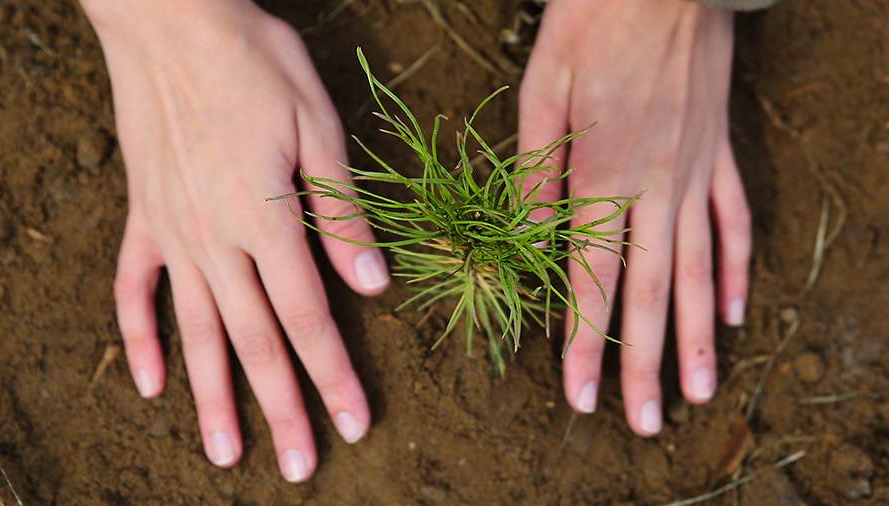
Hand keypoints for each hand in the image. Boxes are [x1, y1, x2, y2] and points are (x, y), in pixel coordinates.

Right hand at [82, 0, 389, 479]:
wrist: (172, 21)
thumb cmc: (253, 63)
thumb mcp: (317, 126)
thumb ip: (343, 213)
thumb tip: (373, 284)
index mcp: (267, 222)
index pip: (310, 320)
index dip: (334, 377)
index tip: (353, 424)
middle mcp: (216, 242)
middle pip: (255, 343)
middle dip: (282, 410)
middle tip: (297, 468)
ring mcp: (172, 234)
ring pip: (194, 334)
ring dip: (212, 398)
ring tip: (225, 454)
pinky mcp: (142, 217)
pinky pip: (133, 290)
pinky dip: (139, 338)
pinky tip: (148, 382)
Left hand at [518, 0, 750, 434]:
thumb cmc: (591, 23)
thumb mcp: (541, 93)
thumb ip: (535, 175)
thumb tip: (523, 240)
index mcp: (600, 174)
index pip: (590, 278)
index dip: (584, 343)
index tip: (582, 396)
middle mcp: (654, 185)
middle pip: (649, 291)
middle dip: (643, 363)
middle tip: (644, 423)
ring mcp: (695, 171)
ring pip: (697, 269)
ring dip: (697, 335)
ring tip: (698, 390)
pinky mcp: (719, 151)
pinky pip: (733, 219)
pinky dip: (735, 268)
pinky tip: (735, 310)